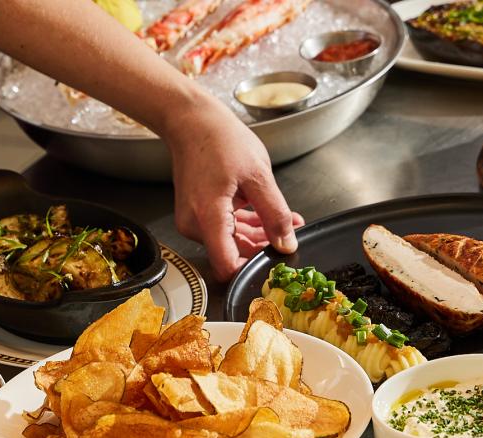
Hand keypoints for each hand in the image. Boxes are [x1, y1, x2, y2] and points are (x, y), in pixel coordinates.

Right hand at [166, 97, 303, 281]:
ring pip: (232, 242)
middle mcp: (195, 225)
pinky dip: (246, 225)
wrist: (192, 122)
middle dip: (264, 248)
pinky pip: (225, 229)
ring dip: (259, 236)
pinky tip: (267, 217)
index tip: (276, 263)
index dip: (253, 269)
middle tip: (290, 235)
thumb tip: (286, 243)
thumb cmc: (219, 139)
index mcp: (208, 217)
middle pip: (233, 254)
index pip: (227, 266)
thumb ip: (275, 214)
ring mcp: (194, 221)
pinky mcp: (197, 216)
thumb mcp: (259, 175)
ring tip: (286, 223)